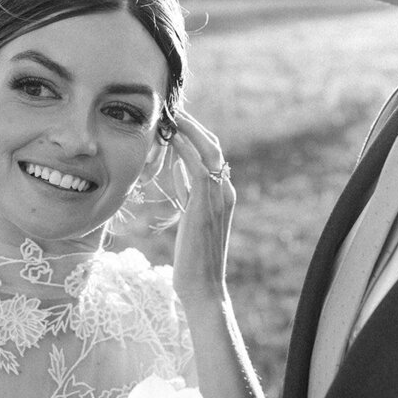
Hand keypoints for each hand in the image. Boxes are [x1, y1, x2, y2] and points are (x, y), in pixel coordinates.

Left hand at [168, 109, 235, 306]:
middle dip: (194, 125)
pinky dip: (186, 148)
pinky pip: (199, 167)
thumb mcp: (193, 220)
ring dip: (189, 130)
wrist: (203, 287)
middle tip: (172, 110)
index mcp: (225, 195)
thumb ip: (192, 198)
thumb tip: (182, 178)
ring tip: (170, 115)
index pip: (214, 154)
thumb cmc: (194, 260)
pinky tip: (172, 137)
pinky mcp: (206, 205)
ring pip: (209, 150)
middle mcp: (226, 192)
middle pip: (214, 145)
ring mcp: (219, 197)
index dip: (197, 134)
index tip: (177, 121)